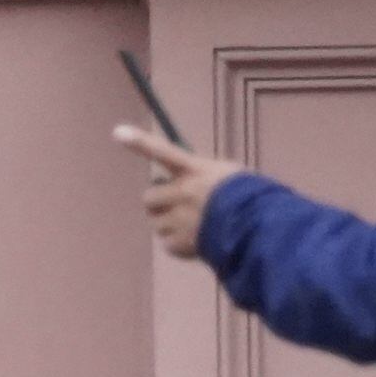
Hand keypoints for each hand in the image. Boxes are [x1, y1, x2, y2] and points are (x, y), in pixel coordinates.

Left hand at [114, 125, 246, 260]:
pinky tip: (199, 241)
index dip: (140, 142)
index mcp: (197, 171)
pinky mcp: (178, 241)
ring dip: (169, 224)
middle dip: (158, 203)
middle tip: (176, 208)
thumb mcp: (229, 177)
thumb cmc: (249, 201)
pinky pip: (167, 243)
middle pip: (149, 197)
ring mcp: (179, 216)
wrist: (258, 230)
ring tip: (196, 226)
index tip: (117, 132)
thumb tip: (181, 187)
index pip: (164, 152)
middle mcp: (184, 191)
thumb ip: (202, 178)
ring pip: (156, 222)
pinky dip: (178, 244)